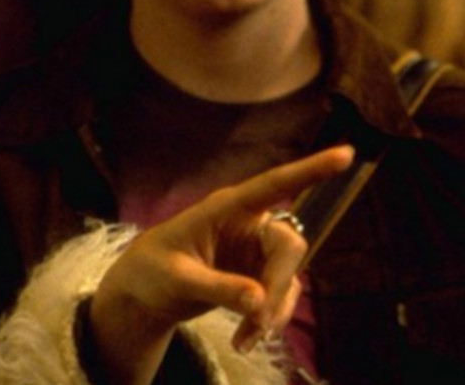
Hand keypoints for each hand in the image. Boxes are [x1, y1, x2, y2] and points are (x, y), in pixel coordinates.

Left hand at [88, 145, 353, 384]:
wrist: (146, 292)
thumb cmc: (153, 270)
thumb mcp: (178, 279)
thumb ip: (217, 286)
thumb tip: (259, 300)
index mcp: (226, 208)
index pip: (273, 184)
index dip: (309, 169)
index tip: (345, 153)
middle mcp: (248, 224)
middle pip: (288, 245)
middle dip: (278, 283)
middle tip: (259, 318)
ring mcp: (257, 251)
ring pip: (289, 276)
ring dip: (274, 310)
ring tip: (247, 338)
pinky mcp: (260, 276)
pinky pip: (280, 297)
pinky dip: (269, 320)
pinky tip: (247, 339)